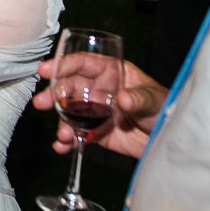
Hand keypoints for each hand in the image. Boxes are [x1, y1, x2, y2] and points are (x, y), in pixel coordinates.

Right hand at [32, 57, 167, 158]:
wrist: (168, 139)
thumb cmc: (164, 109)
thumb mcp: (153, 99)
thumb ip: (138, 98)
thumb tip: (123, 98)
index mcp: (112, 73)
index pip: (83, 64)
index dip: (64, 65)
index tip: (46, 70)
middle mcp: (99, 90)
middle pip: (69, 87)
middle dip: (53, 95)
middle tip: (41, 103)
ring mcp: (95, 111)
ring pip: (69, 112)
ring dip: (61, 122)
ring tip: (63, 135)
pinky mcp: (96, 132)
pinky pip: (77, 134)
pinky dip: (67, 141)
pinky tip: (63, 146)